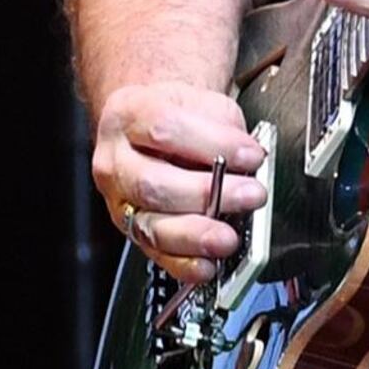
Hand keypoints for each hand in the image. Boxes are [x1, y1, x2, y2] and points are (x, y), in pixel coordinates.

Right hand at [92, 79, 268, 288]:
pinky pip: (155, 254)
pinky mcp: (133, 231)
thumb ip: (225, 128)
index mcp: (129, 117)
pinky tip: (206, 265)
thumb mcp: (202, 102)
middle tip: (249, 195)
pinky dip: (184, 264)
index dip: (212, 144)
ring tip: (228, 237)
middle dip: (206, 194)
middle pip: (152, 184)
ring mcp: (121, 201)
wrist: (151, 128)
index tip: (251, 155)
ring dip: (196, 235)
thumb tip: (249, 161)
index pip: (164, 130)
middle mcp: (117, 161)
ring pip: (150, 225)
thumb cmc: (178, 115)